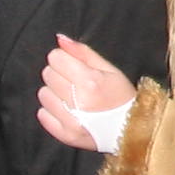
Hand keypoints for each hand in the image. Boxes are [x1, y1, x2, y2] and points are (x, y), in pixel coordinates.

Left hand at [37, 34, 134, 150]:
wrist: (131, 129)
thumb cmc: (122, 96)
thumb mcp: (110, 69)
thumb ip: (83, 52)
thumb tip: (60, 39)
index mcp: (91, 81)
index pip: (55, 58)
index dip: (64, 59)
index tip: (73, 65)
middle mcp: (79, 101)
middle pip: (48, 74)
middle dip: (59, 74)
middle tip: (75, 81)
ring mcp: (71, 121)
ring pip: (43, 94)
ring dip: (55, 93)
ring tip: (72, 97)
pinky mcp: (65, 135)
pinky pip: (42, 115)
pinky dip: (52, 110)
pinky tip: (68, 110)